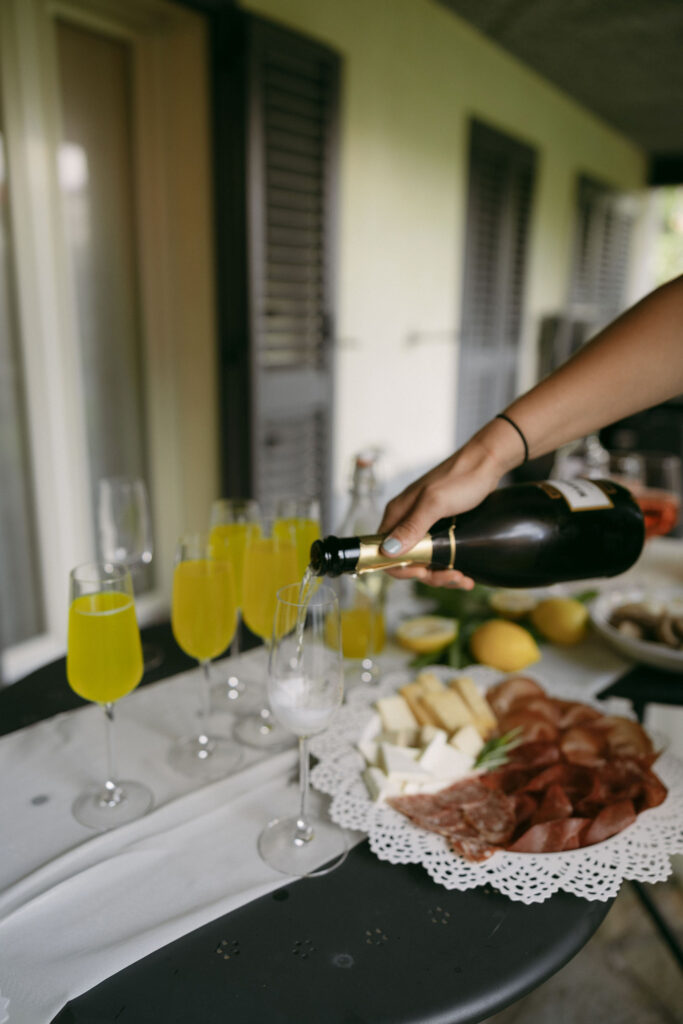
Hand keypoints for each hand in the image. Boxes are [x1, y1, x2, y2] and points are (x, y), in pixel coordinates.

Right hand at [378, 432, 509, 587]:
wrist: (486, 463)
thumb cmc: (461, 478)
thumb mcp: (435, 503)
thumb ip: (412, 526)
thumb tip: (387, 550)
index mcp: (397, 514)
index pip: (383, 552)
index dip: (402, 568)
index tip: (424, 572)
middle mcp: (406, 521)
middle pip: (406, 561)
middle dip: (428, 574)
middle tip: (454, 576)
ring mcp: (423, 525)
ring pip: (424, 560)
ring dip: (441, 574)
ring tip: (464, 578)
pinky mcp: (440, 527)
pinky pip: (438, 555)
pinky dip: (449, 567)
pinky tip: (464, 573)